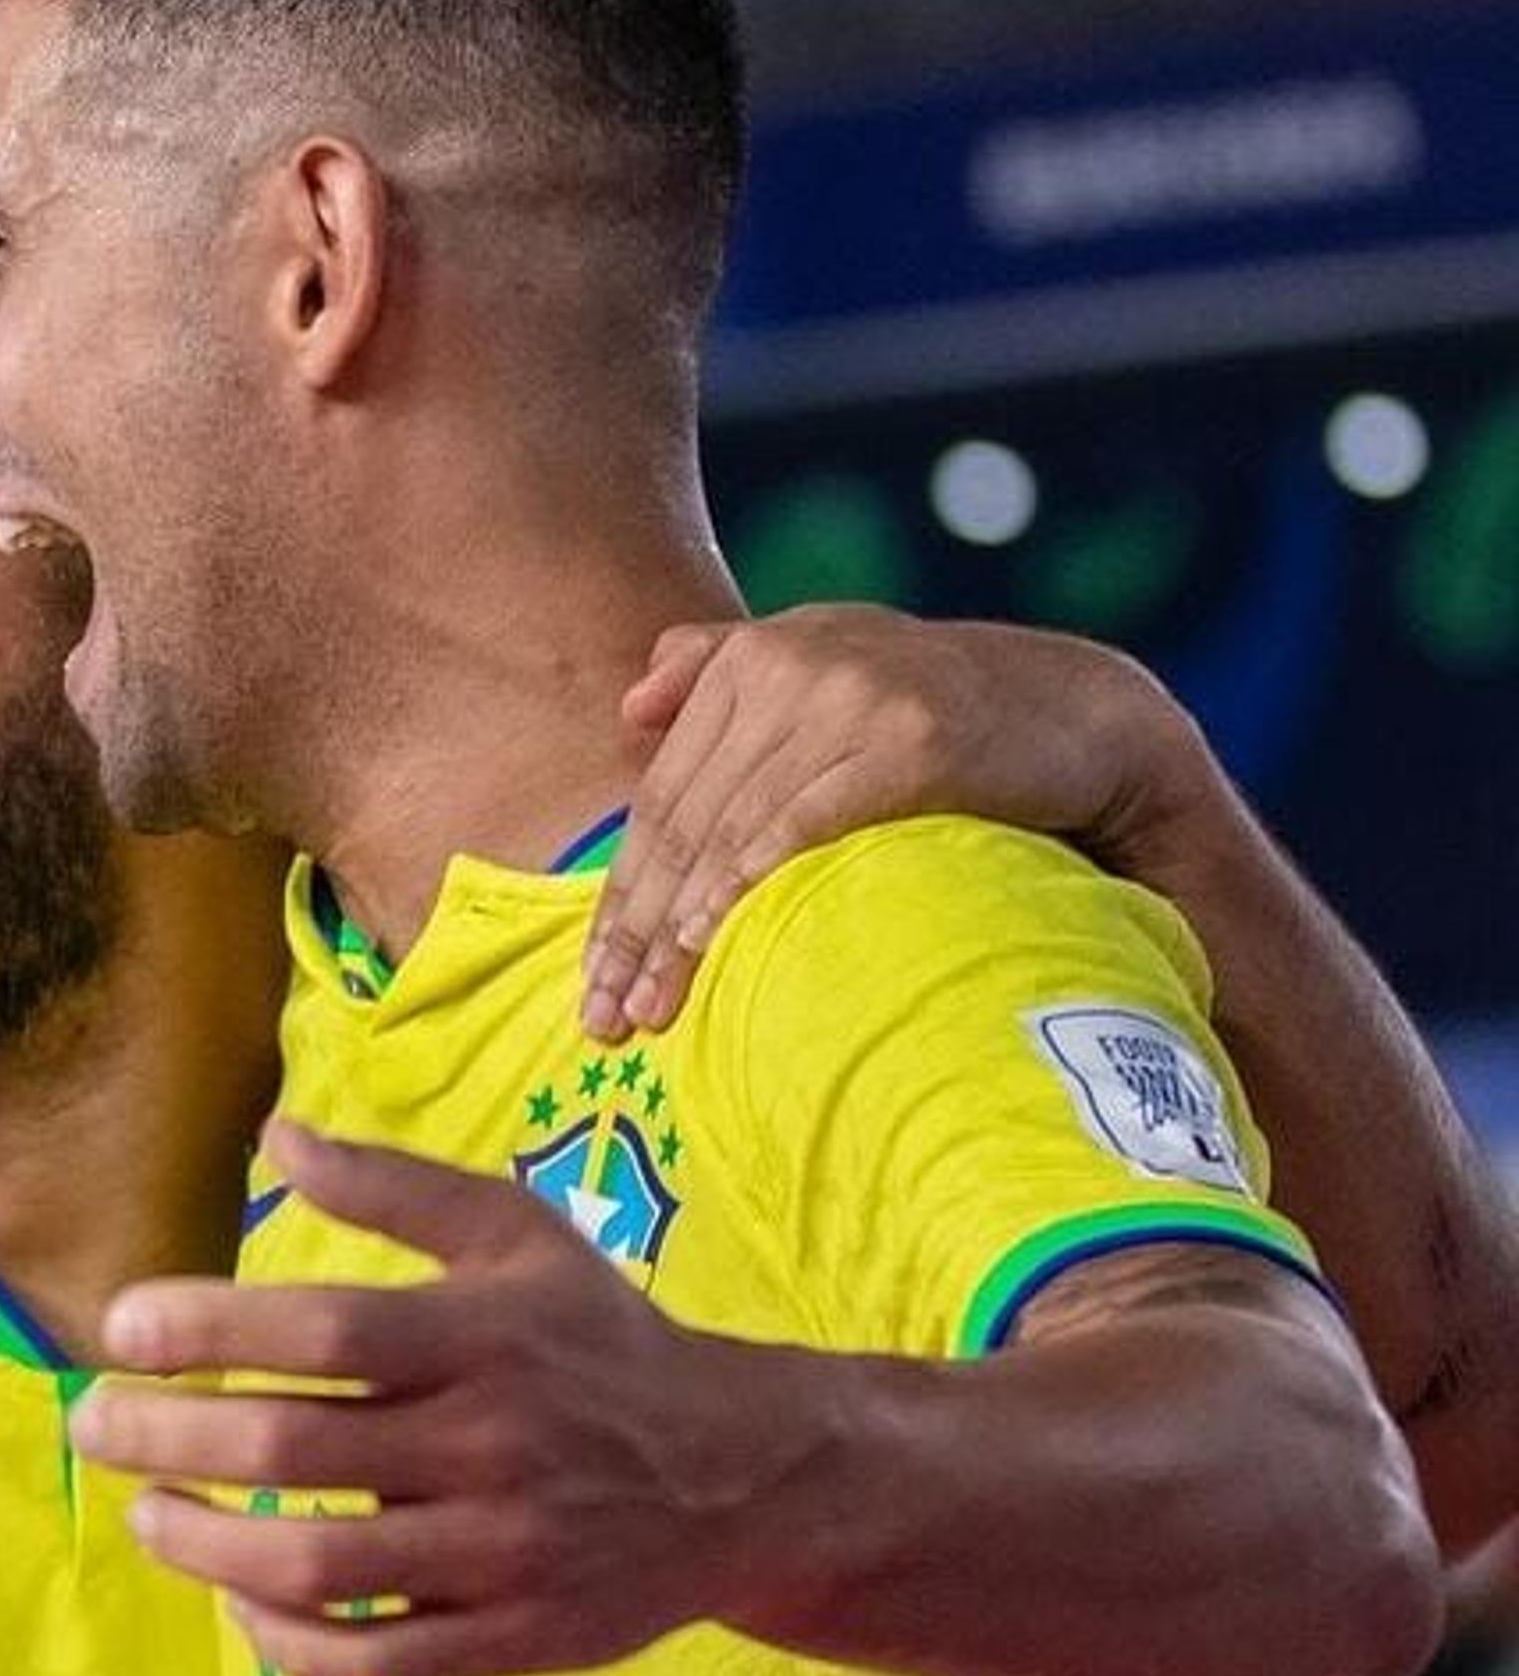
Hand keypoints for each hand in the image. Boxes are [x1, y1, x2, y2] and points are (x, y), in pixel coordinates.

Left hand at [67, 1123, 805, 1675]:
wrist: (743, 1477)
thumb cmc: (599, 1341)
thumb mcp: (517, 1238)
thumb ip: (395, 1188)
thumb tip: (277, 1135)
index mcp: (484, 1337)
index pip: (322, 1329)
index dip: (207, 1326)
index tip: (119, 1327)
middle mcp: (492, 1446)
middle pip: (293, 1448)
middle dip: (167, 1436)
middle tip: (91, 1425)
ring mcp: (502, 1555)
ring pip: (318, 1566)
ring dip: (204, 1544)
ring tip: (145, 1512)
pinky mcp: (512, 1639)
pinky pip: (374, 1661)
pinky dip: (285, 1644)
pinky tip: (234, 1600)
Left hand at [581, 605, 1186, 1040]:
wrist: (1085, 707)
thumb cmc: (946, 710)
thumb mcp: (832, 660)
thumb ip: (724, 666)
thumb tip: (630, 708)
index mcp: (753, 659)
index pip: (663, 796)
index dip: (621, 891)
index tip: (590, 975)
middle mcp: (789, 666)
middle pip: (682, 821)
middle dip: (633, 930)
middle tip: (602, 1017)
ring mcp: (847, 698)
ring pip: (727, 833)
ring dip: (676, 934)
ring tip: (648, 1011)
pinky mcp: (908, 740)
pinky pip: (798, 822)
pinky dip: (744, 886)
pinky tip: (706, 944)